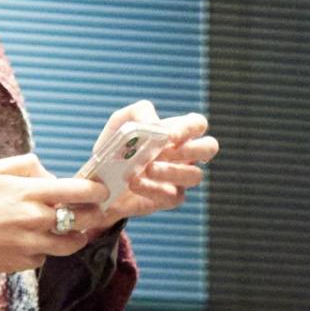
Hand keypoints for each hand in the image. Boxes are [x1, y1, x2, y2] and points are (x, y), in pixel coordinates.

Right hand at [0, 154, 110, 274]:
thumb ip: (27, 165)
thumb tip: (52, 175)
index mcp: (29, 192)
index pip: (78, 191)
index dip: (97, 191)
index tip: (102, 191)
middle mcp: (34, 219)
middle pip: (83, 220)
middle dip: (94, 216)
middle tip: (94, 212)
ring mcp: (31, 243)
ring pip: (71, 244)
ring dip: (76, 236)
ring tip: (71, 230)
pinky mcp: (25, 263)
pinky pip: (47, 256)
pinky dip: (47, 249)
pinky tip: (35, 241)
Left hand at [95, 101, 217, 224]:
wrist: (100, 179)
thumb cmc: (118, 145)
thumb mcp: (121, 121)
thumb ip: (139, 112)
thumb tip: (155, 123)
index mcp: (177, 133)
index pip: (198, 124)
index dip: (190, 128)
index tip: (170, 136)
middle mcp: (184, 155)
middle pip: (209, 148)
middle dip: (191, 149)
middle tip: (165, 151)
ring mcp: (180, 178)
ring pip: (194, 176)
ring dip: (171, 171)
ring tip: (146, 168)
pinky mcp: (170, 198)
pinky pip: (173, 196)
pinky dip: (153, 189)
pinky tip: (135, 183)